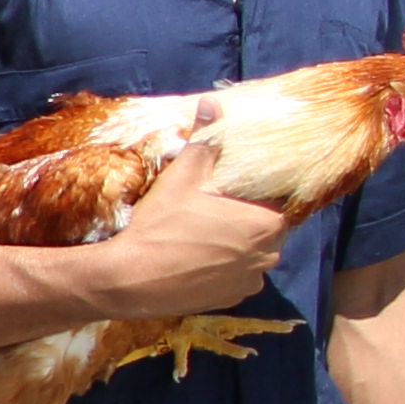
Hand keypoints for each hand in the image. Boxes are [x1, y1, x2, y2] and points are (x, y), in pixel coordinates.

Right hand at [94, 117, 301, 320]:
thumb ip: (205, 140)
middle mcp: (269, 255)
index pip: (275, 202)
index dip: (252, 196)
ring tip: (200, 237)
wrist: (129, 279)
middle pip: (266, 229)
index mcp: (267, 223)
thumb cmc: (162, 225)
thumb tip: (212, 102)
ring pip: (251, 255)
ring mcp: (250, 282)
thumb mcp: (184, 176)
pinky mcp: (230, 301)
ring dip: (235, 246)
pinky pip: (235, 277)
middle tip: (210, 213)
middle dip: (245, 220)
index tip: (227, 193)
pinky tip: (195, 260)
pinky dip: (222, 269)